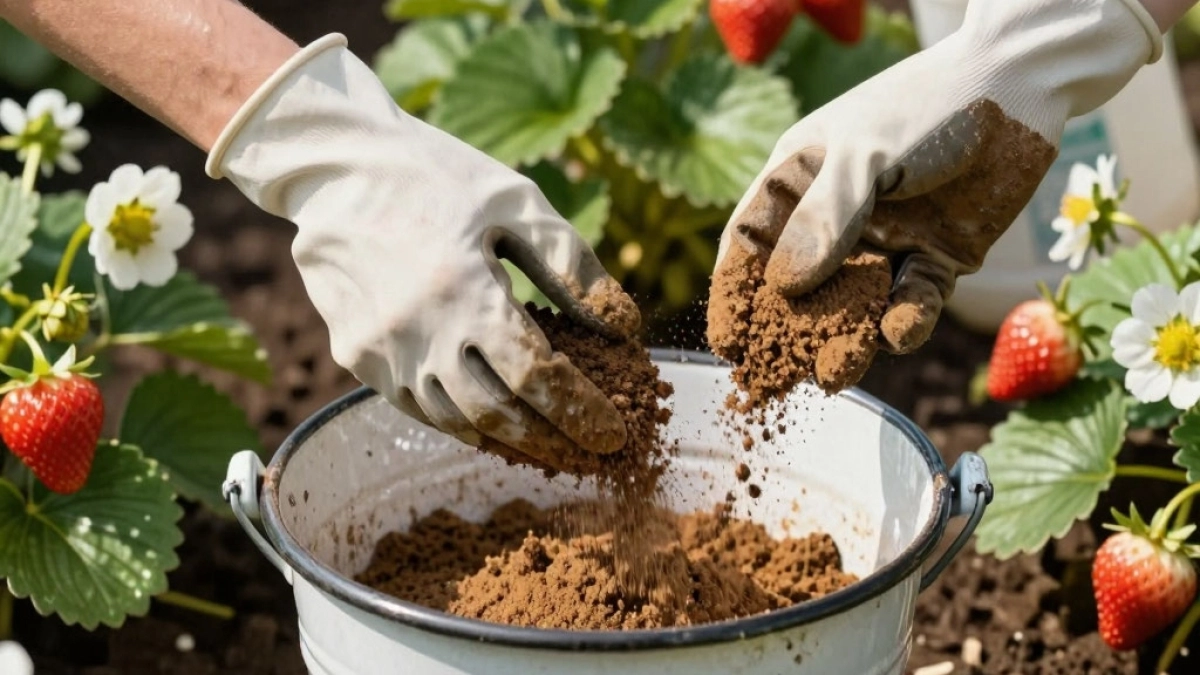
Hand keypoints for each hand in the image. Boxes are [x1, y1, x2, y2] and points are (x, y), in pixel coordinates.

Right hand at [204, 35, 638, 465]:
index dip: (581, 413)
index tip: (614, 435)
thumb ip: (574, 268)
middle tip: (588, 451)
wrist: (335, 167)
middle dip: (551, 439)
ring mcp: (381, 352)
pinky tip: (490, 418)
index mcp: (466, 291)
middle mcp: (419, 333)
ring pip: (454, 420)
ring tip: (547, 441)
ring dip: (507, 438)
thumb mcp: (518, 204)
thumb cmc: (438, 176)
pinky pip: (416, 406)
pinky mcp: (355, 357)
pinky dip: (459, 420)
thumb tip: (626, 328)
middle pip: (498, 414)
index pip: (537, 377)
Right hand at [708, 0, 1162, 354]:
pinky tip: (899, 331)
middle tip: (779, 377)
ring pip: (853, 306)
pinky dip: (905, 323)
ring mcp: (884, 242)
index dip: (735, 295)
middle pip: (798, 289)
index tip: (729, 344)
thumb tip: (784, 287)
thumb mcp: (864, 155)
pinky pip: (912, 304)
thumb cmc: (927, 105)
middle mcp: (834, 217)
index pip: (751, 245)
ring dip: (844, 341)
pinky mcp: (935, 259)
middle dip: (788, 332)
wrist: (1020, 88)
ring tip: (838, 372)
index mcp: (798, 181)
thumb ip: (824, 219)